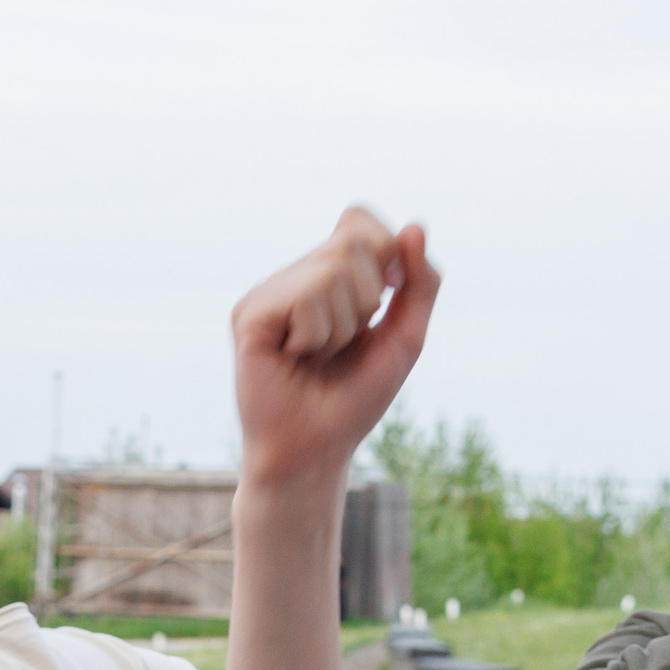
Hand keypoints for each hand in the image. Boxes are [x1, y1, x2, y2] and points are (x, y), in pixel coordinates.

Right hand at [233, 207, 440, 487]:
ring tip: (317, 355)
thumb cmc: (355, 399)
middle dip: (368, 300)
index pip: (360, 219)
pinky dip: (317, 334)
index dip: (385, 254)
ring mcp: (268, 292)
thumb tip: (415, 225)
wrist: (315, 450)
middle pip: (353, 242)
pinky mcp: (249, 313)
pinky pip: (305, 296)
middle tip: (342, 343)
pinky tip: (295, 356)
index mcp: (325, 274)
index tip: (381, 304)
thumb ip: (420, 283)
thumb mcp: (406, 337)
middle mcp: (293, 275)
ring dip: (342, 326)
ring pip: (331, 269)